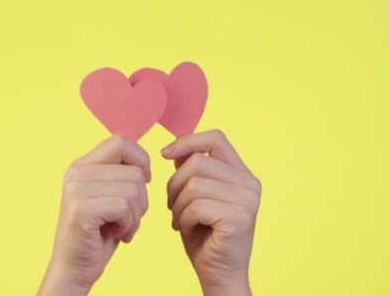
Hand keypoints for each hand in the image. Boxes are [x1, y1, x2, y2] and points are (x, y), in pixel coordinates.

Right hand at [38, 136, 150, 295]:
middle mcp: (76, 172)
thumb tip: (144, 162)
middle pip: (134, 171)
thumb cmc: (98, 234)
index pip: (120, 141)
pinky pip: (124, 207)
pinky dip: (129, 225)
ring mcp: (76, 190)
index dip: (141, 160)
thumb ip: (120, 174)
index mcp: (82, 165)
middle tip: (127, 218)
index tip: (144, 182)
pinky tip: (116, 234)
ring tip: (120, 228)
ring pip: (133, 189)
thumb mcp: (110, 196)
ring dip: (136, 216)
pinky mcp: (81, 209)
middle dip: (141, 199)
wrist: (74, 268)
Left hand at [162, 130, 260, 295]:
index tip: (164, 154)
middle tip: (172, 207)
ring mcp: (246, 200)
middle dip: (174, 184)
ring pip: (193, 184)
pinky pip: (195, 205)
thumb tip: (175, 147)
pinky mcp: (238, 217)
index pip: (215, 138)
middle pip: (197, 161)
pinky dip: (183, 219)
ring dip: (177, 205)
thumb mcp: (195, 197)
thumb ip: (192, 172)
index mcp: (241, 174)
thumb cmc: (204, 235)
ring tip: (180, 220)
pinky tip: (187, 229)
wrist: (219, 274)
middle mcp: (249, 183)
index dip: (187, 141)